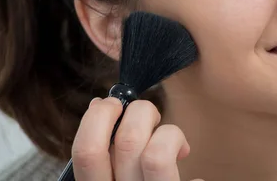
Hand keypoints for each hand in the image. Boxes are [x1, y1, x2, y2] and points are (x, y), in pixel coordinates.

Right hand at [71, 97, 202, 180]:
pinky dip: (185, 153)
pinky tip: (185, 162)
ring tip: (172, 140)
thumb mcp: (113, 176)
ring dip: (168, 132)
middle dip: (141, 111)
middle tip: (150, 115)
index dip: (98, 116)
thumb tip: (100, 104)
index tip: (112, 103)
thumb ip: (105, 151)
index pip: (85, 151)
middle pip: (128, 141)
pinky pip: (191, 177)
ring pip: (158, 153)